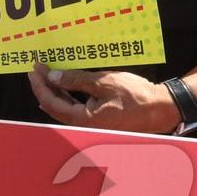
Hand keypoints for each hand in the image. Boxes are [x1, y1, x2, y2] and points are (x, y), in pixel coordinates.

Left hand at [28, 62, 180, 133]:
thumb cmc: (136, 96)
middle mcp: (84, 126)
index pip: (51, 102)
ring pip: (64, 108)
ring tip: (47, 74)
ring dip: (54, 91)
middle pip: (54, 106)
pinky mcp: (98, 120)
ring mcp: (91, 124)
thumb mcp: (103, 82)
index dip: (40, 85)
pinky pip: (75, 108)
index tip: (34, 70)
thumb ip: (76, 80)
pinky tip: (62, 87)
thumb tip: (53, 77)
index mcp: (83, 119)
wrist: (162, 108)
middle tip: (37, 69)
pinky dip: (66, 96)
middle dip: (44, 87)